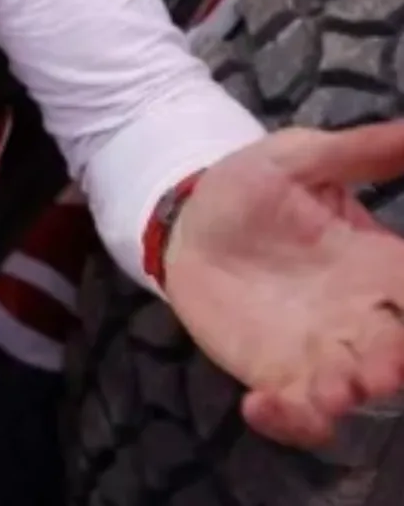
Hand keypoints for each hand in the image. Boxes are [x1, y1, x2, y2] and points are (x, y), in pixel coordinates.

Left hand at [164, 121, 403, 448]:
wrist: (188, 219)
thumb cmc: (253, 187)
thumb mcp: (302, 159)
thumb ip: (362, 152)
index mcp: (383, 267)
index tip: (403, 314)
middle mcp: (364, 318)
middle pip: (398, 354)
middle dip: (394, 366)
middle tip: (379, 367)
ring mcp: (320, 351)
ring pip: (351, 392)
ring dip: (344, 398)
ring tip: (325, 393)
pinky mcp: (273, 372)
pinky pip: (294, 410)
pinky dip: (288, 420)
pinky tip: (259, 406)